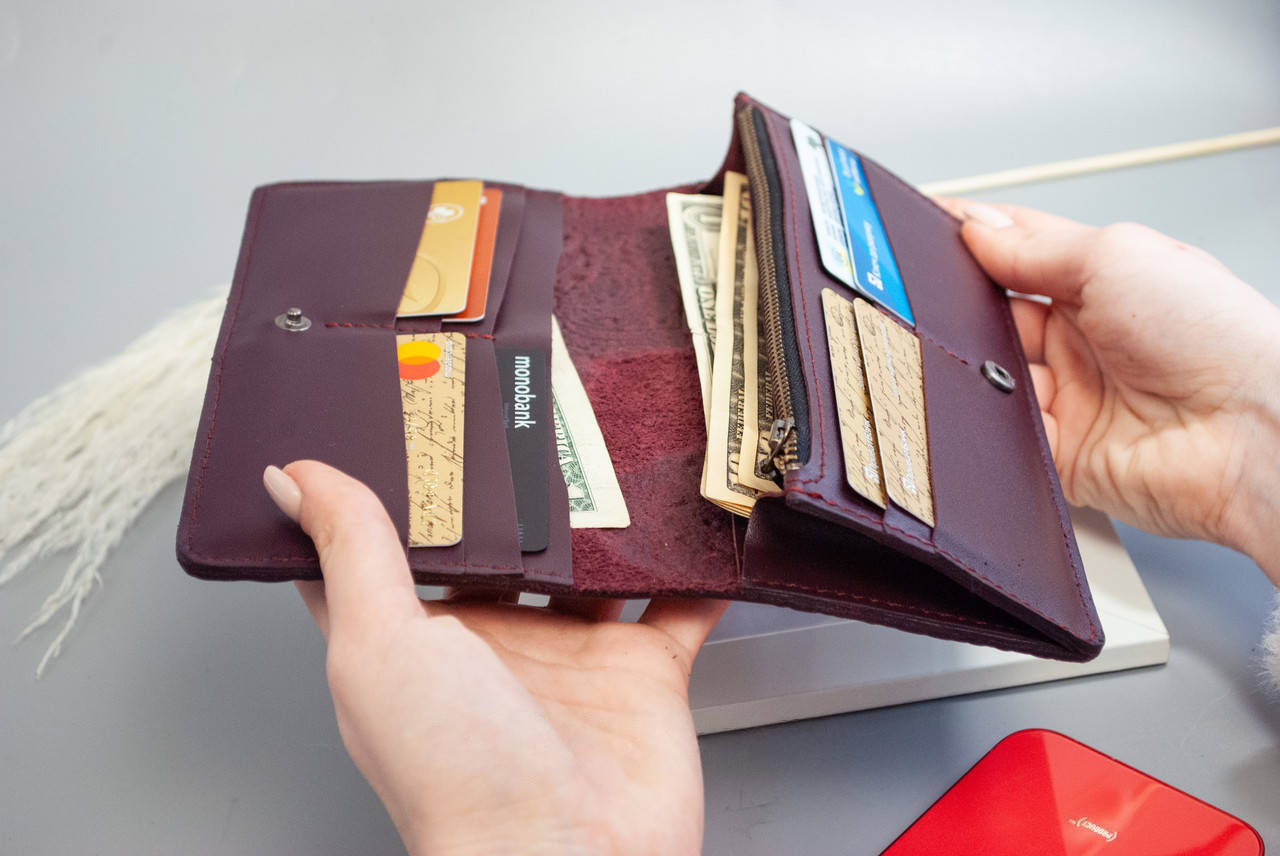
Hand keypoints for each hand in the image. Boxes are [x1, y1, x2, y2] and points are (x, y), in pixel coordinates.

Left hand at [262, 461, 726, 855]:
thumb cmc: (458, 777)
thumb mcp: (382, 645)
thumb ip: (349, 554)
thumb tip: (292, 481)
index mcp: (418, 640)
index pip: (393, 550)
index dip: (391, 490)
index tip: (404, 423)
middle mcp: (493, 646)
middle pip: (503, 545)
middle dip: (515, 485)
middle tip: (524, 407)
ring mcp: (571, 658)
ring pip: (591, 563)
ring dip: (605, 514)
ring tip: (612, 444)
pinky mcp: (642, 674)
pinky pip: (676, 604)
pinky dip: (694, 569)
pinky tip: (696, 524)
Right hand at [940, 200, 1279, 583]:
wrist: (1249, 436)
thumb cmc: (1218, 340)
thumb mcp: (1116, 258)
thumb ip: (1034, 246)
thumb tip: (976, 227)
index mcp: (1103, 281)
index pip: (1019, 251)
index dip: (973, 239)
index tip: (926, 228)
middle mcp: (1083, 338)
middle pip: (993, 313)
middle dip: (962, 303)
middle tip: (934, 292)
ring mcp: (1070, 395)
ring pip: (988, 372)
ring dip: (974, 361)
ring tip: (971, 348)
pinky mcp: (1057, 453)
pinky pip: (998, 433)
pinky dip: (984, 419)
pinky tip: (987, 398)